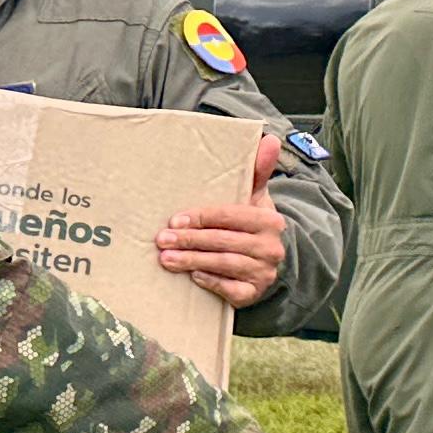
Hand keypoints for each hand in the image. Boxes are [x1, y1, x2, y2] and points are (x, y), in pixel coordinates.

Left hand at [158, 132, 288, 309]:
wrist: (265, 262)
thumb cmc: (250, 224)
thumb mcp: (254, 197)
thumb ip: (257, 170)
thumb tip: (268, 138)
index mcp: (269, 220)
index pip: (230, 216)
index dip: (201, 218)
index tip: (175, 220)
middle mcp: (270, 247)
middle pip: (223, 241)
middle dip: (190, 240)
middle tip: (162, 240)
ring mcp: (264, 272)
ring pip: (224, 264)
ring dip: (193, 261)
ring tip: (166, 259)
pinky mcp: (254, 293)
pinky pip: (231, 290)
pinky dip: (211, 282)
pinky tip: (193, 277)